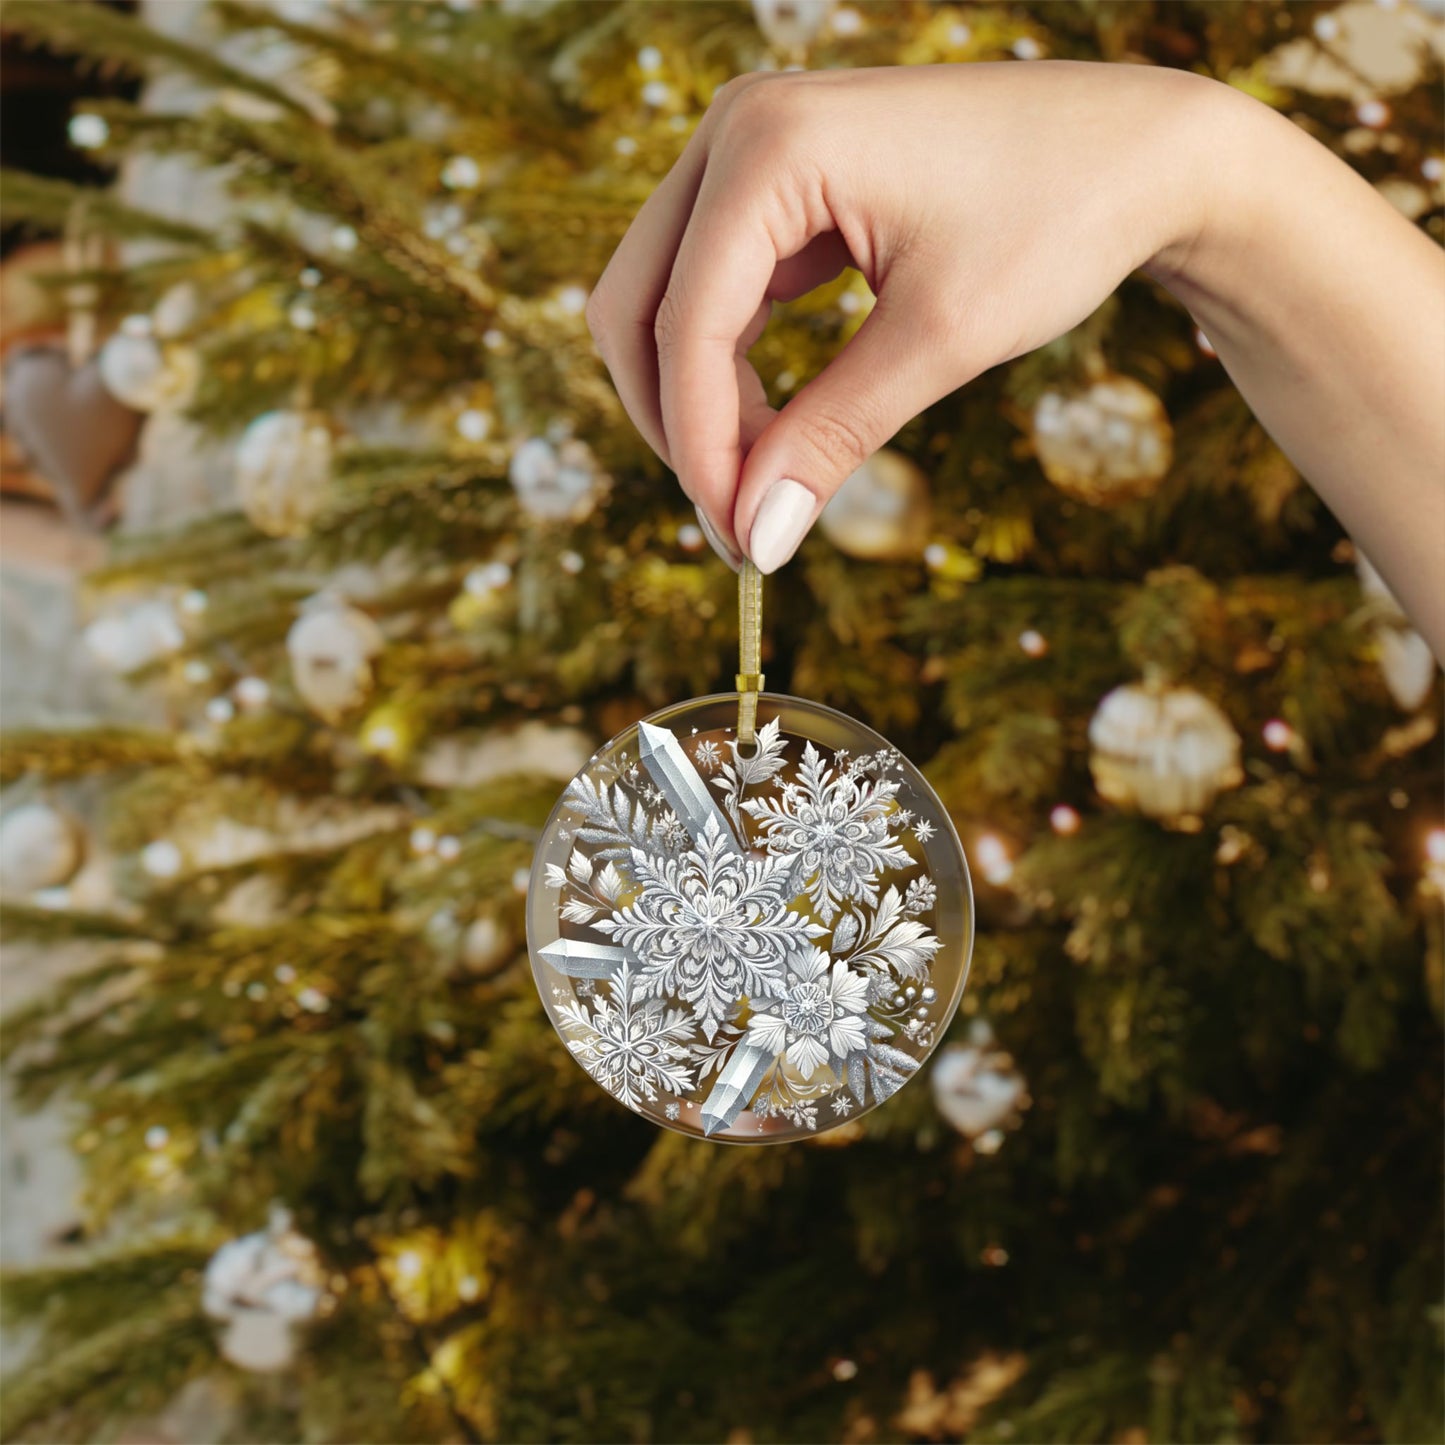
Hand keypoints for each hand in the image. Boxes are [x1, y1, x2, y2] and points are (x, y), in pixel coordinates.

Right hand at [585, 61, 1221, 571]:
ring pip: (665, 302)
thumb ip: (832, 437)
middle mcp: (739, 130)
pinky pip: (715, 290)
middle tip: (737, 522)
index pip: (685, 325)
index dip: (700, 447)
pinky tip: (777, 430)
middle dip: (677, 424)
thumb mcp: (940, 341)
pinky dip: (731, 369)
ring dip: (698, 403)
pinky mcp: (778, 184)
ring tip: (764, 486)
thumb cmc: (1058, 219)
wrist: (1141, 152)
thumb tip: (756, 537)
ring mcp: (753, 151)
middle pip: (636, 306)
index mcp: (770, 146)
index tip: (739, 540)